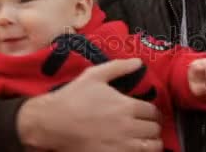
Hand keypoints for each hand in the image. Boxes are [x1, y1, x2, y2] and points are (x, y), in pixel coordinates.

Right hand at [17, 58, 162, 151]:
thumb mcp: (94, 76)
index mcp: (126, 106)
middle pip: (154, 130)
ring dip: (152, 142)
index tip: (148, 113)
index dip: (152, 112)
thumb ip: (118, 67)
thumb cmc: (73, 97)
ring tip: (145, 140)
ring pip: (152, 147)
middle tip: (147, 126)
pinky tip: (134, 149)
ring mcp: (121, 146)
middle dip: (153, 127)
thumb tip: (139, 62)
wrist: (52, 123)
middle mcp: (127, 127)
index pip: (153, 112)